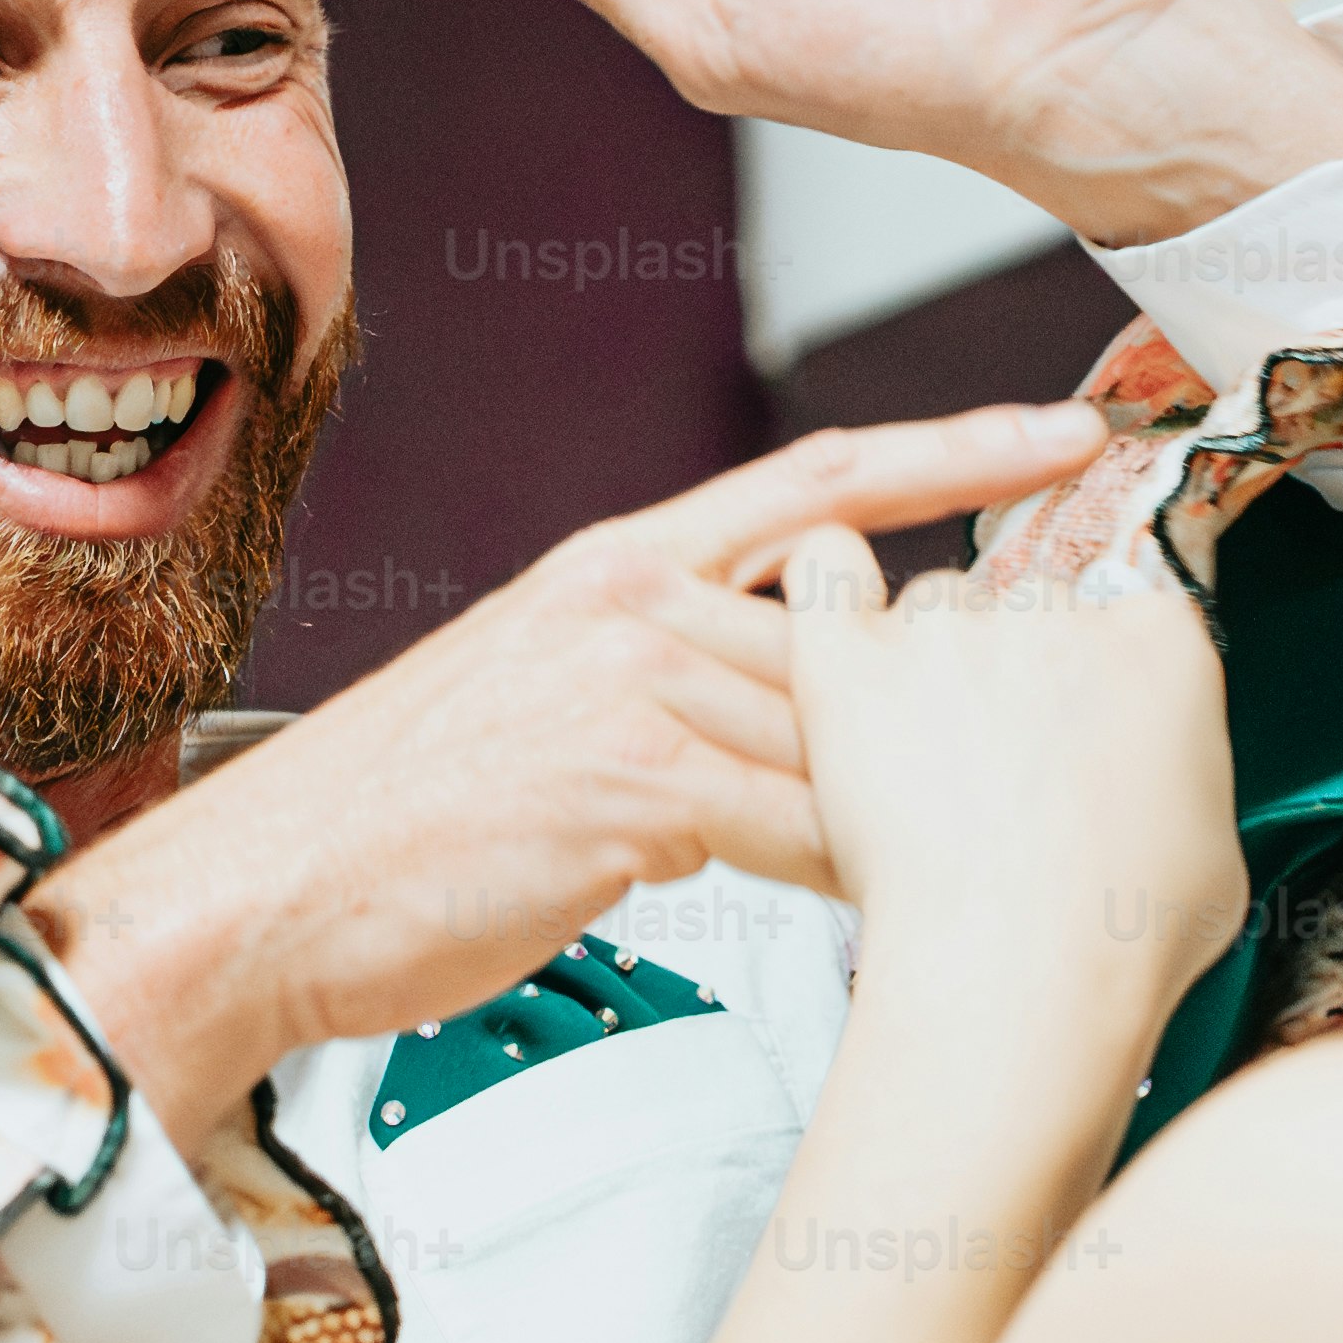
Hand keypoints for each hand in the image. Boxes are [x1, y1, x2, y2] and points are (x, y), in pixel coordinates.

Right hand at [37, 404, 1102, 1137]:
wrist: (272, 892)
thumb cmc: (403, 822)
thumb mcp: (549, 700)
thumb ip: (676, 676)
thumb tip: (801, 709)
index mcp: (622, 563)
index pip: (829, 480)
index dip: (963, 448)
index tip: (1071, 434)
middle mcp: (637, 601)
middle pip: (862, 644)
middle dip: (954, 710)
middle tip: (1046, 747)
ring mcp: (636, 686)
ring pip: (838, 749)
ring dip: (887, 820)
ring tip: (925, 869)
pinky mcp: (635, 784)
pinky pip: (797, 830)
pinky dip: (832, 876)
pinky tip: (832, 908)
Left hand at [777, 523, 1240, 1043]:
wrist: (1020, 975)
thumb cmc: (1118, 939)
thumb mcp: (1216, 855)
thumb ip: (1183, 779)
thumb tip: (1162, 781)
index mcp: (1161, 643)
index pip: (1124, 617)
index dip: (1095, 682)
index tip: (1078, 737)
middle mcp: (1058, 609)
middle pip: (1027, 605)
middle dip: (1012, 674)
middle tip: (997, 769)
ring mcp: (950, 627)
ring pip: (933, 606)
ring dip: (925, 665)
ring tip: (920, 771)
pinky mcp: (853, 659)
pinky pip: (826, 569)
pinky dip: (828, 591)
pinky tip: (835, 645)